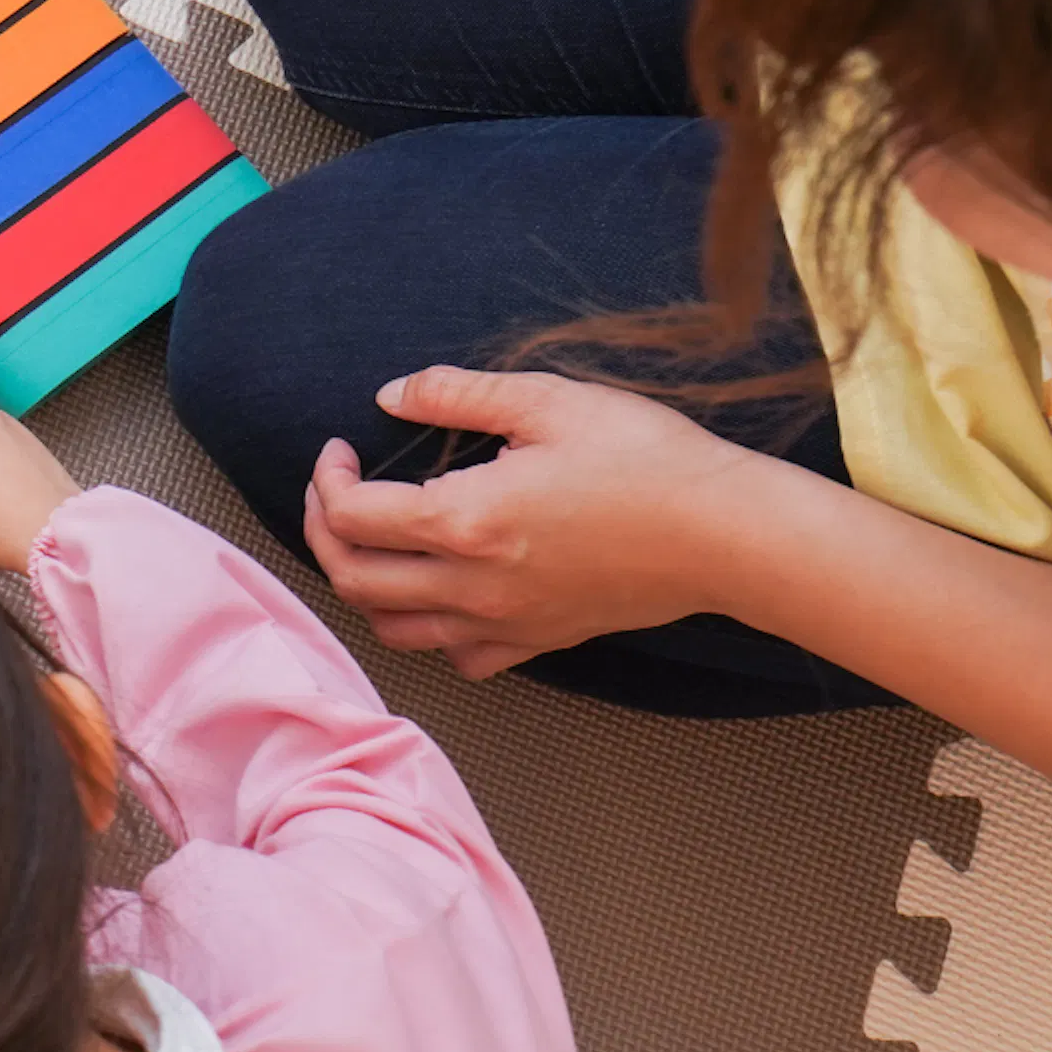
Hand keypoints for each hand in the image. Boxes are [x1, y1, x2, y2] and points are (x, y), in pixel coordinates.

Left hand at [302, 366, 799, 677]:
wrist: (727, 534)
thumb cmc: (646, 459)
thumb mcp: (548, 401)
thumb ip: (456, 394)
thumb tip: (390, 394)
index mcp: (466, 521)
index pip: (352, 517)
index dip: (328, 479)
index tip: (340, 449)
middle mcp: (473, 585)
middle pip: (355, 580)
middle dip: (325, 533)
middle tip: (335, 492)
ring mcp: (505, 623)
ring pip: (394, 630)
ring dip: (364, 587)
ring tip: (371, 543)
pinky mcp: (540, 642)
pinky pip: (459, 657)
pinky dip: (428, 630)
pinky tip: (439, 589)